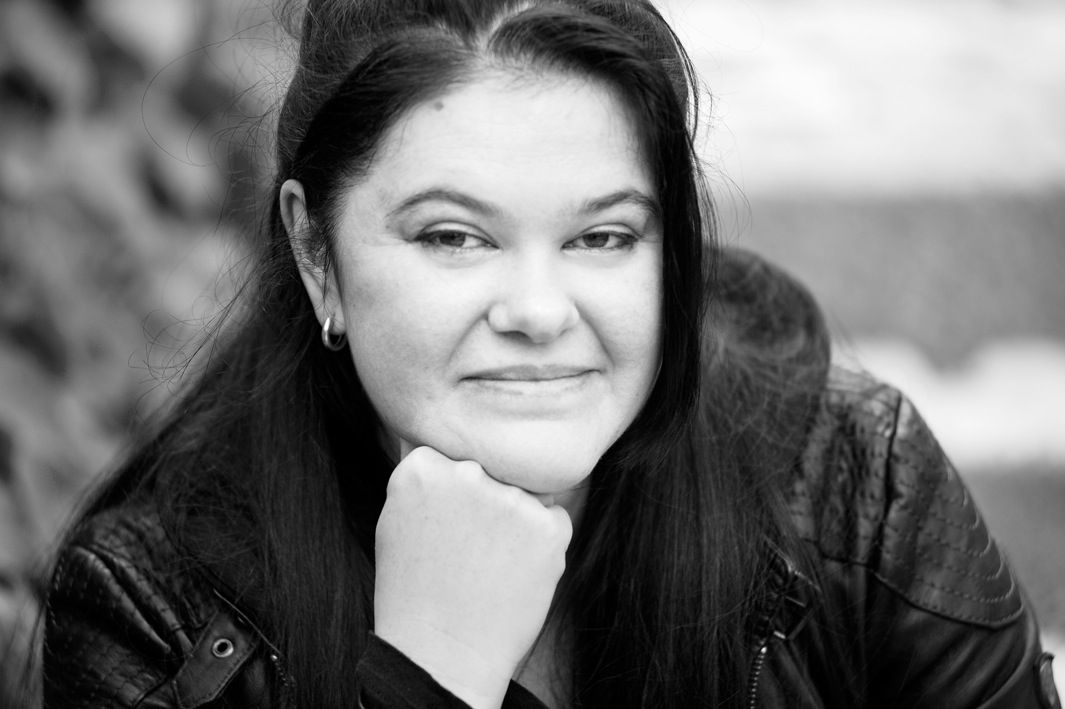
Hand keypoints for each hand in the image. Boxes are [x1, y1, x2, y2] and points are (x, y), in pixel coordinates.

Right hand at [373, 445, 571, 708]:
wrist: (443, 655)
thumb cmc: (414, 593)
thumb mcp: (396, 522)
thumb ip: (422, 479)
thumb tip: (444, 448)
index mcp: (422, 468)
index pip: (449, 455)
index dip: (451, 492)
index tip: (443, 524)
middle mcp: (467, 474)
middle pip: (490, 469)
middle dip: (485, 501)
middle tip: (468, 549)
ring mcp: (511, 498)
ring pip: (523, 493)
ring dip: (514, 519)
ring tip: (489, 566)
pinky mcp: (549, 526)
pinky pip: (552, 519)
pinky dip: (540, 543)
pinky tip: (512, 573)